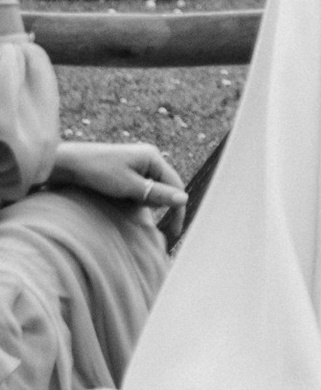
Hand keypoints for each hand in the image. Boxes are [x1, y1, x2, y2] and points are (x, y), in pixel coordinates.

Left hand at [49, 140, 184, 220]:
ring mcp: (136, 165)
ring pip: (151, 191)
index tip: (174, 232)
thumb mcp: (129, 187)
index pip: (175, 185)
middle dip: (159, 206)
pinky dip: (135, 200)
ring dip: (145, 204)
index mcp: (153, 157)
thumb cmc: (97, 172)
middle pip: (165, 188)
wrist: (67, 164)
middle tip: (150, 223)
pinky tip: (123, 204)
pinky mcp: (125, 172)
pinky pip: (139, 189)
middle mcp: (148, 159)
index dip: (178, 208)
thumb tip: (184, 200)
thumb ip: (157, 194)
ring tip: (130, 210)